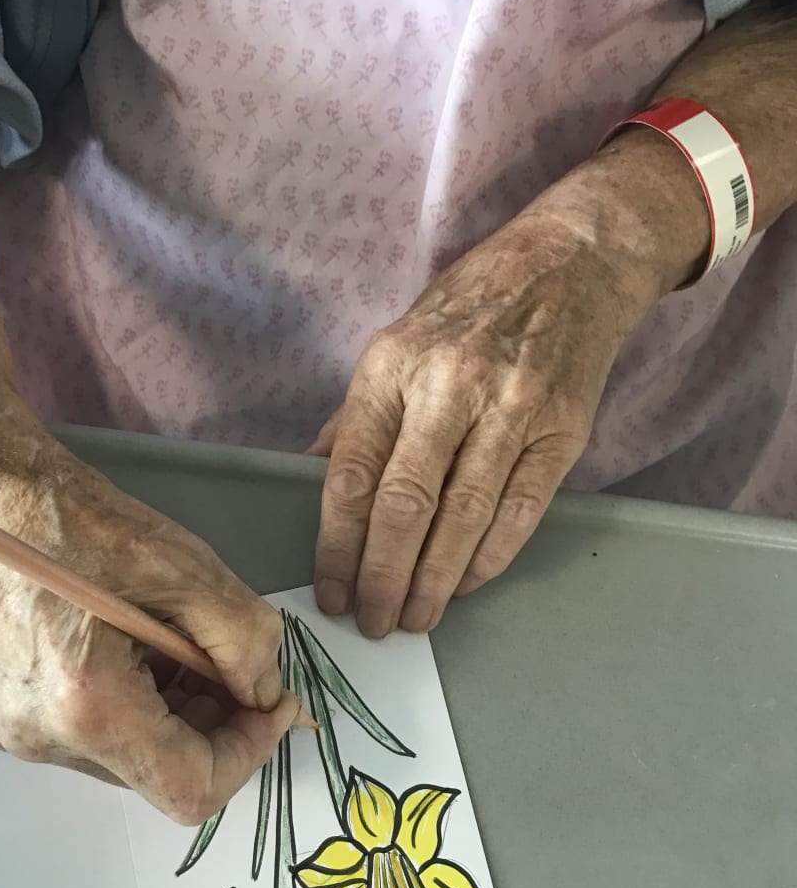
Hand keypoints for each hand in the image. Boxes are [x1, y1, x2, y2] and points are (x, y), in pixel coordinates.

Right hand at [0, 424, 297, 822]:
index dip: (248, 753)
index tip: (274, 706)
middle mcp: (38, 736)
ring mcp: (10, 733)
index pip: (189, 787)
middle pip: (158, 775)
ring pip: (125, 760)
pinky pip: (87, 738)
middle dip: (213, 729)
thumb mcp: (188, 569)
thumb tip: (264, 695)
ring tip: (178, 648)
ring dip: (172, 717)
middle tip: (233, 667)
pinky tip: (133, 651)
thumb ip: (245, 641)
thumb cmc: (80, 520)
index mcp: (84, 704)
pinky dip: (130, 708)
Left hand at [311, 194, 663, 636]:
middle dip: (383, 576)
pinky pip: (519, 510)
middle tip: (373, 623)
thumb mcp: (396, 341)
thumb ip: (358, 415)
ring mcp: (511, 409)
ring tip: (415, 617)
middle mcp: (448, 387)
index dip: (338, 545)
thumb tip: (316, 476)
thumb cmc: (471, 308)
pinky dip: (490, 557)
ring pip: (463, 516)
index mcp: (392, 367)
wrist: (570, 264)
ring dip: (435, 580)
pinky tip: (467, 584)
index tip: (331, 591)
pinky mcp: (561, 429)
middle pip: (405, 505)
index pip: (353, 475)